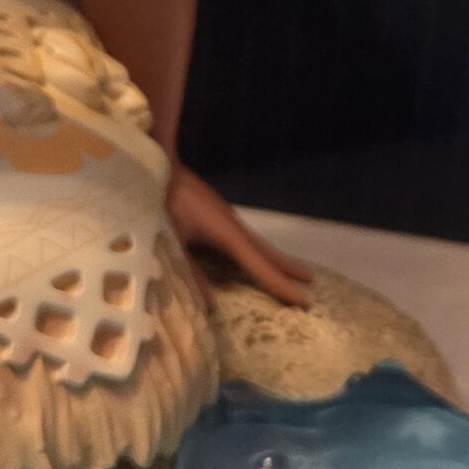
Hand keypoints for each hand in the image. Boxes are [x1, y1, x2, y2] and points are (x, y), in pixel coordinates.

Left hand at [165, 164, 314, 305]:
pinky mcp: (216, 213)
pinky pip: (243, 238)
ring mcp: (226, 217)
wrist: (157, 165)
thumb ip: (190, 272)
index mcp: (227, 234)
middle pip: (267, 251)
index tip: (305, 300)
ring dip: (273, 258)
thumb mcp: (172, 241)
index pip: (261, 266)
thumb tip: (210, 303)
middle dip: (288, 267)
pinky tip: (248, 254)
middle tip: (311, 282)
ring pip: (256, 242)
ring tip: (289, 270)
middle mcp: (233, 226)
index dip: (282, 285)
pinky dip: (254, 250)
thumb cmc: (162, 203)